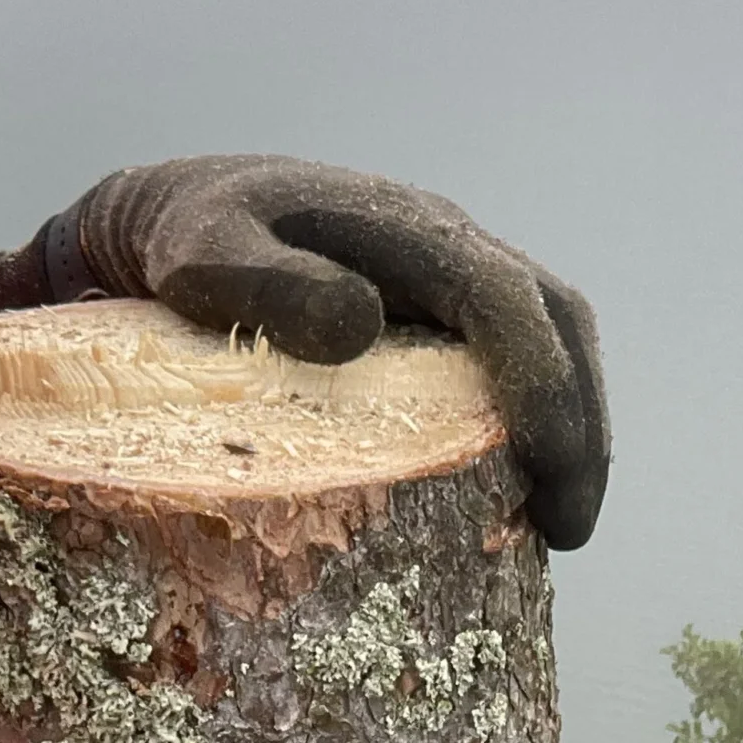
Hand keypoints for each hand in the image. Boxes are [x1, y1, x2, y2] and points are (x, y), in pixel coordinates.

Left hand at [0, 157, 607, 549]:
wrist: (165, 215)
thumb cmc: (181, 240)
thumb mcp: (200, 254)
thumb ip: (264, 282)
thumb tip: (363, 325)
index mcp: (406, 227)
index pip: (507, 300)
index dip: (543, 385)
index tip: (547, 475)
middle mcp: (445, 245)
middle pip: (555, 324)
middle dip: (578, 424)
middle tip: (564, 528)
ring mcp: (442, 279)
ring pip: (544, 342)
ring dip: (564, 427)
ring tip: (548, 526)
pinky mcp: (428, 316)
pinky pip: (502, 361)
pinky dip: (520, 424)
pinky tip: (499, 496)